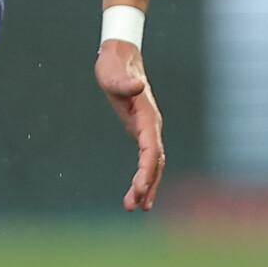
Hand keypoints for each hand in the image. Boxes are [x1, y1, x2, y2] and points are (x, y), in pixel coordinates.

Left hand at [96, 39, 164, 210]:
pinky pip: (147, 159)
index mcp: (146, 116)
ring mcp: (148, 129)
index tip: (139, 188)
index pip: (151, 149)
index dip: (146, 170)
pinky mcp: (141, 131)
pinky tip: (138, 192)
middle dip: (147, 185)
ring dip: (147, 185)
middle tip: (135, 207)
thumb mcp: (113, 74)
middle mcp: (152, 125)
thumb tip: (137, 85)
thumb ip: (124, 82)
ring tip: (136, 208)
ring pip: (154, 164)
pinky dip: (145, 175)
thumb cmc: (114, 66)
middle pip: (155, 162)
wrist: (121, 58)